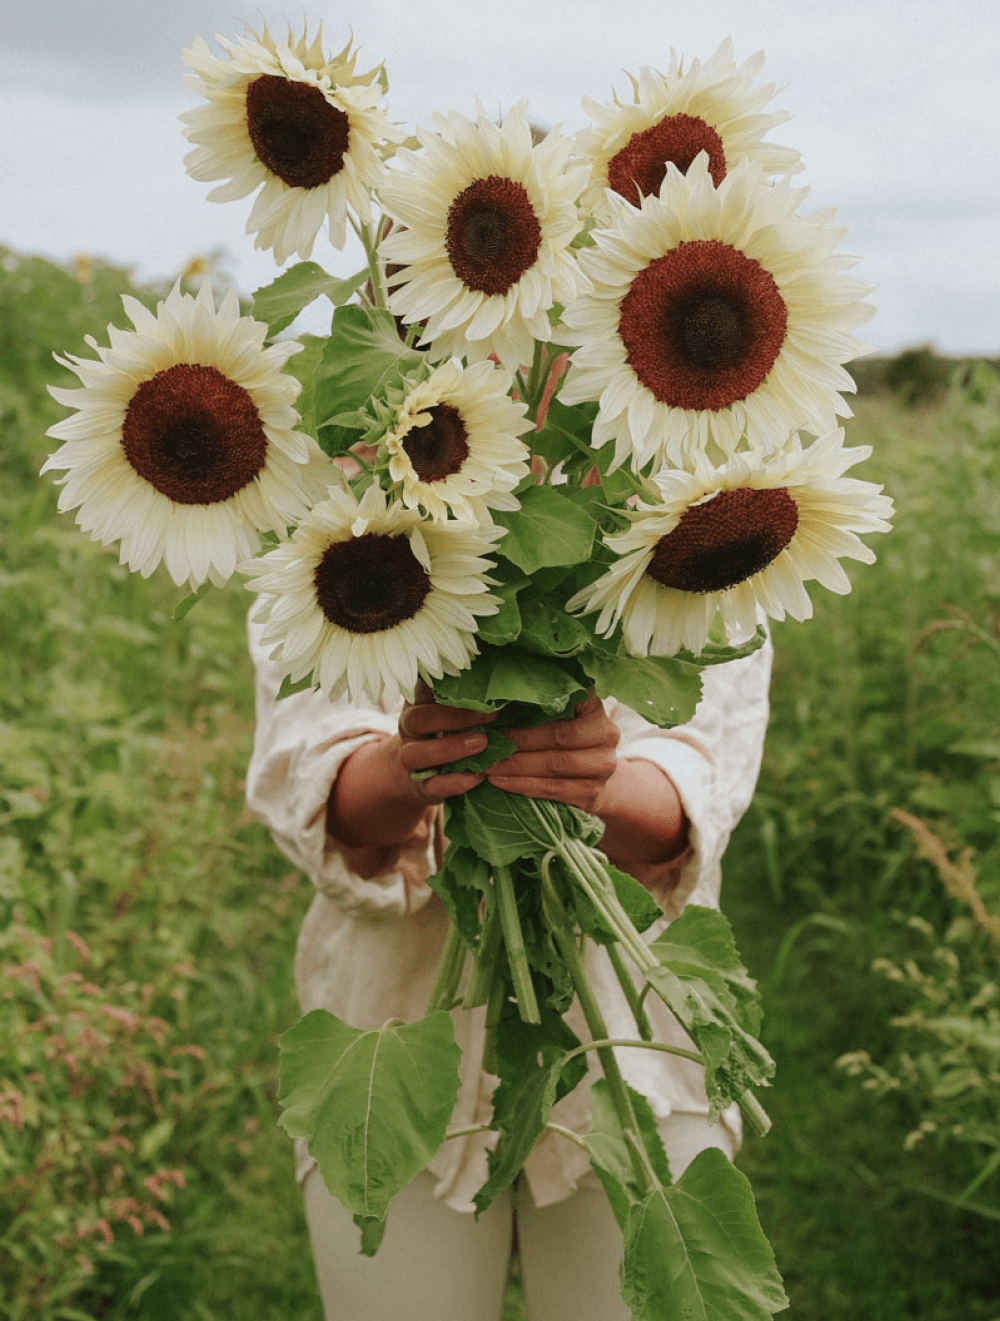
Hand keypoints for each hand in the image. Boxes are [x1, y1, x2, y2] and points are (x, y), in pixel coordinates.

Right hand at [397, 681, 497, 804]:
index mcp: (417, 705)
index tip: (479, 687)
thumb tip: (499, 684)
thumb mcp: (453, 710)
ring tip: (482, 743)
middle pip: (417, 720)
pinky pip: (433, 785)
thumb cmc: (449, 730)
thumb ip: (467, 697)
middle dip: (453, 718)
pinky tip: (478, 775)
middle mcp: (409, 730)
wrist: (424, 770)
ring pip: (416, 754)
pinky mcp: (421, 786)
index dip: (447, 688)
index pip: (421, 690)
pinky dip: (456, 782)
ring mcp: (411, 759)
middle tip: (489, 716)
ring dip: (451, 748)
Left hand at [485, 689, 619, 815]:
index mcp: (595, 708)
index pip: (565, 704)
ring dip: (515, 767)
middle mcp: (607, 735)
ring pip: (553, 766)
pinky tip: (500, 782)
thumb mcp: (563, 714)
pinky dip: (523, 785)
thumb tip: (499, 699)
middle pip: (557, 738)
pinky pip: (553, 790)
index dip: (531, 710)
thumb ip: (543, 704)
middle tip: (487, 744)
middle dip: (517, 742)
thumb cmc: (568, 737)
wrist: (596, 775)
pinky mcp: (594, 793)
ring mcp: (603, 767)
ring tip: (488, 765)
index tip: (498, 715)